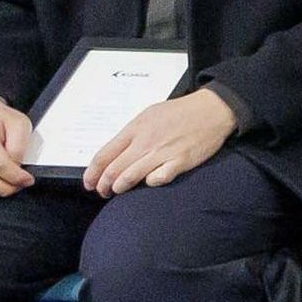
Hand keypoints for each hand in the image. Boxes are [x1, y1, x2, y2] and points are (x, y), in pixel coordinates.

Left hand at [86, 86, 239, 195]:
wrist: (212, 109)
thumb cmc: (180, 112)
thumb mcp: (149, 115)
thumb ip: (132, 134)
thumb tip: (116, 154)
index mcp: (135, 129)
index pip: (104, 155)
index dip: (92, 173)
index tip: (89, 182)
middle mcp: (145, 142)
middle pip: (114, 170)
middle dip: (104, 185)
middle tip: (103, 191)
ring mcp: (162, 152)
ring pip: (130, 177)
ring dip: (120, 187)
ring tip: (118, 191)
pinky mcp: (179, 162)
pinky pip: (158, 179)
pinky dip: (150, 183)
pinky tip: (150, 181)